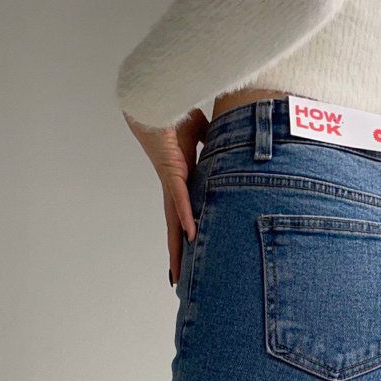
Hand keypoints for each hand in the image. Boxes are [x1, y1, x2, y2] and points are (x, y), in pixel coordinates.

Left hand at [124, 109, 208, 286]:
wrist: (154, 100)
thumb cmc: (173, 113)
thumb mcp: (200, 131)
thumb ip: (211, 142)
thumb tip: (226, 145)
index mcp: (182, 180)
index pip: (184, 214)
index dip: (186, 235)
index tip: (188, 254)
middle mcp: (174, 186)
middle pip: (175, 227)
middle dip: (176, 254)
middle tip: (177, 280)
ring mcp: (171, 181)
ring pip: (174, 221)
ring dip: (177, 247)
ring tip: (178, 271)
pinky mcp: (172, 171)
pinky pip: (181, 198)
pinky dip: (186, 216)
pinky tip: (190, 235)